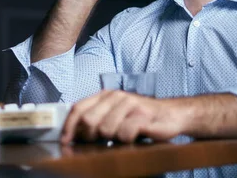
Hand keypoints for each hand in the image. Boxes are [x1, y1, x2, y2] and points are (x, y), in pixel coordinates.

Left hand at [60, 90, 184, 144]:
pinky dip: (127, 140)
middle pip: (89, 121)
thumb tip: (73, 134)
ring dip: (113, 139)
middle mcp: (115, 97)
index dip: (69, 126)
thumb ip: (96, 119)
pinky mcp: (142, 114)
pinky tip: (134, 136)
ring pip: (106, 129)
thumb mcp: (115, 115)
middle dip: (92, 136)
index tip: (65, 141)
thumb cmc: (139, 118)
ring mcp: (129, 104)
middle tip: (102, 141)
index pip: (79, 109)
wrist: (171, 115)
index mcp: (105, 95)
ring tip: (123, 136)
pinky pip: (124, 134)